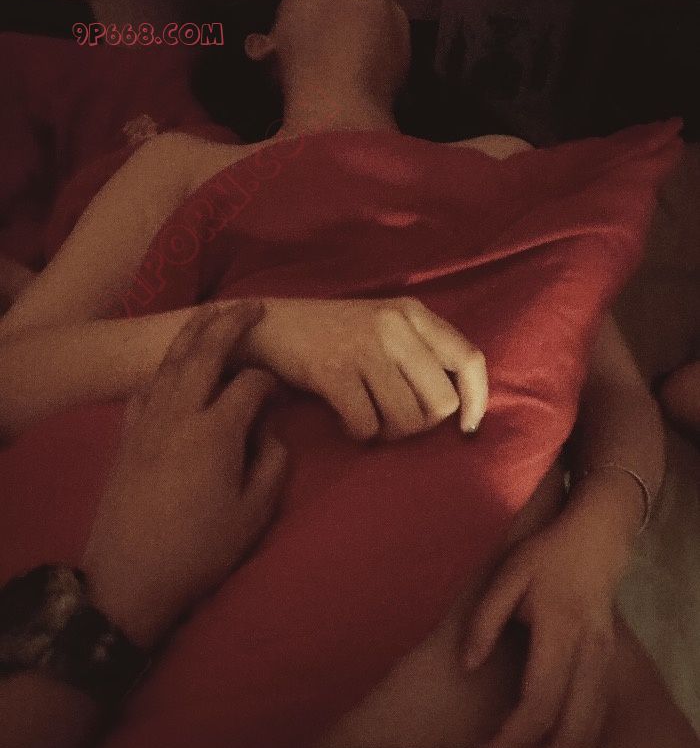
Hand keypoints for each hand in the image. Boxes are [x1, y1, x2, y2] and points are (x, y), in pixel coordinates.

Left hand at [83, 303, 286, 648]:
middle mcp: (179, 413)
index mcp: (216, 431)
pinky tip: (172, 364)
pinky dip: (164, 365)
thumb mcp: (255, 513)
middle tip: (254, 304)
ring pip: (171, 361)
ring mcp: (147, 420)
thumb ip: (272, 464)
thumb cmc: (200, 549)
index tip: (283, 393)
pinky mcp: (127, 434)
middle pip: (206, 351)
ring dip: (195, 332)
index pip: (250, 385)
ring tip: (215, 314)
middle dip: (231, 323)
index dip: (271, 383)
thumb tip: (270, 433)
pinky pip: (146, 385)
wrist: (130, 576)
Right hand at [246, 297, 487, 439]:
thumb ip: (421, 352)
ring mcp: (363, 347)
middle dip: (420, 425)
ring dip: (388, 432)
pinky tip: (345, 419)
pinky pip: (367, 426)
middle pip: (441, 403)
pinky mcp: (333, 371)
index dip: (477, 400)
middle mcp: (394, 326)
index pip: (469, 359)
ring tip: (368, 417)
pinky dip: (359, 433)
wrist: (269, 325)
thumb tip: (457, 406)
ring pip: (406, 420)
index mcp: (413, 313)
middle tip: (394, 420)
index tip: (468, 428)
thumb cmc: (333, 334)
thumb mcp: (384, 326)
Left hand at [462, 513, 626, 747]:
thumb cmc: (545, 556)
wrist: (596, 540)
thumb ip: (484, 621)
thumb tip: (467, 665)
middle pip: (570, 739)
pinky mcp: (607, 673)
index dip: (506, 744)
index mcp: (561, 633)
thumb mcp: (505, 575)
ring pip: (587, 740)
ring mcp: (604, 668)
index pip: (537, 707)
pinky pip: (591, 728)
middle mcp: (591, 659)